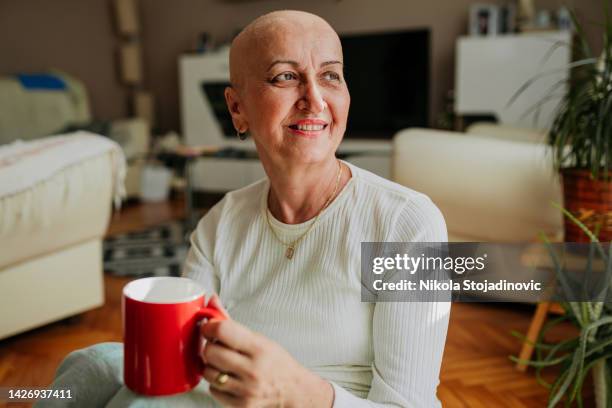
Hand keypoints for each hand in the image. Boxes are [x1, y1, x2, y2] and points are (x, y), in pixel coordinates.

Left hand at [200, 298, 332, 407]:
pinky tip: (228, 378)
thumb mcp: (259, 338)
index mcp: (258, 348)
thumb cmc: (276, 362)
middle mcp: (252, 370)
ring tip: (224, 363)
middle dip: (209, 346)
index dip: (209, 327)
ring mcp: (245, 389)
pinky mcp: (240, 405)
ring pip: (208, 372)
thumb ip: (231, 322)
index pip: (223, 331)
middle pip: (210, 352)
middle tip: (217, 346)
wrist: (293, 391)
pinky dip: (216, 383)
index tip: (209, 328)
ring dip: (211, 366)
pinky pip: (213, 390)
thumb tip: (211, 301)